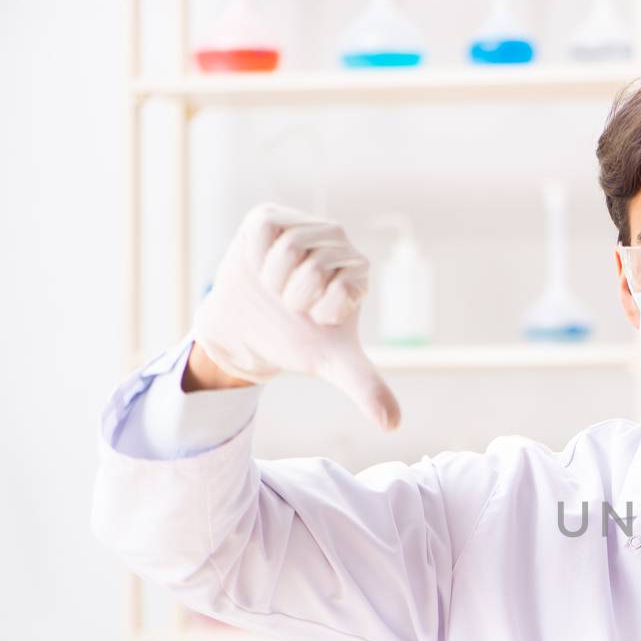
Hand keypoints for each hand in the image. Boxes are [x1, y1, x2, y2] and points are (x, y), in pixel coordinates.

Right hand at [191, 203, 400, 428]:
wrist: (246, 328)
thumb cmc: (296, 340)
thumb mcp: (334, 364)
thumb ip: (367, 386)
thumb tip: (393, 425)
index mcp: (359, 272)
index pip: (341, 289)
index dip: (319, 312)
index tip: (315, 318)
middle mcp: (339, 242)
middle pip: (313, 269)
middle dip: (293, 297)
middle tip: (290, 304)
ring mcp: (306, 225)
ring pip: (288, 249)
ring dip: (273, 279)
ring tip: (274, 286)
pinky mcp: (271, 216)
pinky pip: (263, 232)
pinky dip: (254, 256)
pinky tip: (258, 266)